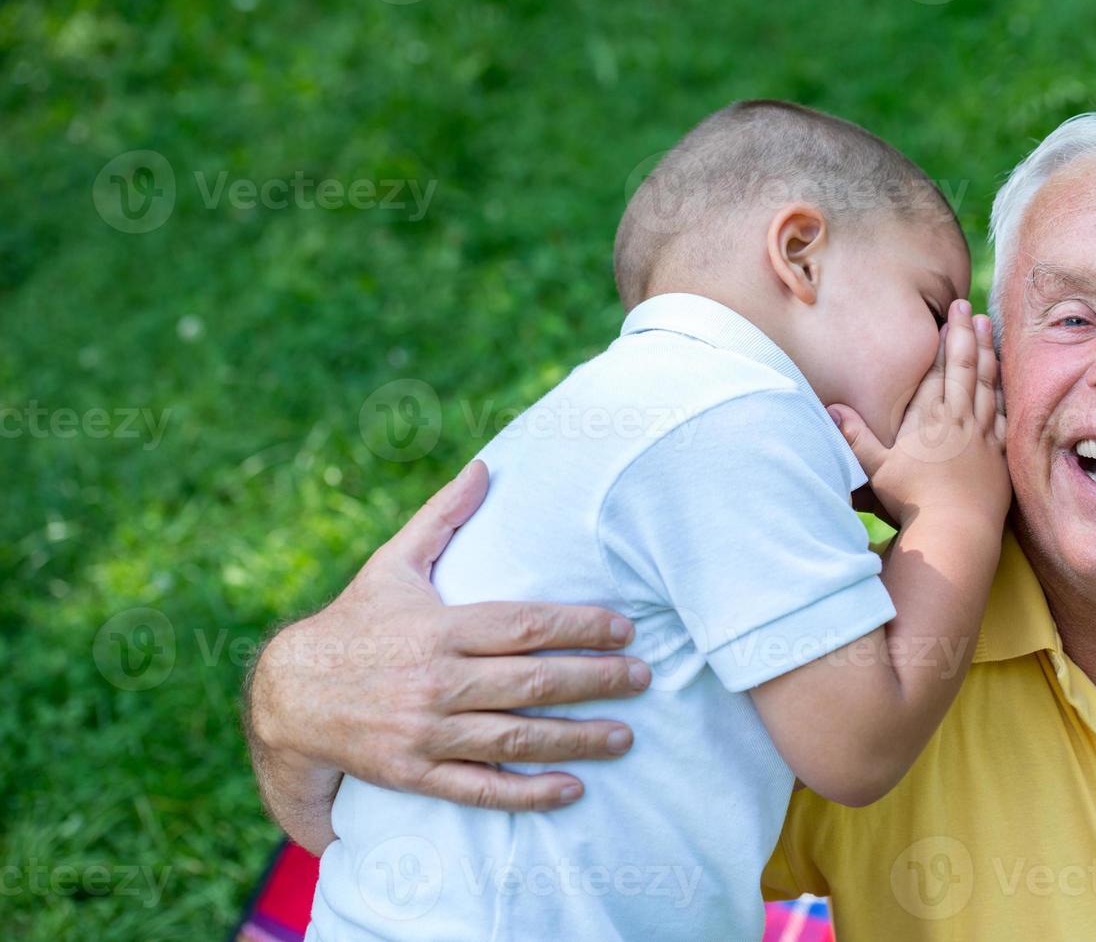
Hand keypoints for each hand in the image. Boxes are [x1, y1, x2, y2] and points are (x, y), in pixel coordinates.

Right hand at [246, 460, 651, 841]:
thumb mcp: (393, 564)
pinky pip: (480, 789)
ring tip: (626, 736)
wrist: (289, 695)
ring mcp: (425, 731)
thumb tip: (485, 465)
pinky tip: (572, 789)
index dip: (579, 626)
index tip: (624, 628)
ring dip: (577, 738)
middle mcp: (436, 680)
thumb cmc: (356, 622)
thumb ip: (443, 517)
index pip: (523, 625)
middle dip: (596, 680)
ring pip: (515, 738)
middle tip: (643, 678)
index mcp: (438, 626)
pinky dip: (527, 793)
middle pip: (531, 681)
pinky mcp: (414, 773)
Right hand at [827, 299, 1008, 528]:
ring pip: (987, 384)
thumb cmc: (911, 500)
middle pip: (965, 367)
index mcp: (929, 417)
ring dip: (988, 353)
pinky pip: (1003, 413)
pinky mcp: (998, 454)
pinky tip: (1004, 382)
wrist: (955, 529)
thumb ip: (854, 436)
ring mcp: (982, 435)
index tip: (950, 314)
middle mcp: (958, 418)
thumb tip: (831, 408)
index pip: (938, 368)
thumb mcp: (875, 468)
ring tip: (988, 328)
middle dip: (966, 334)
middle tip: (968, 308)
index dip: (944, 339)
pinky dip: (1003, 392)